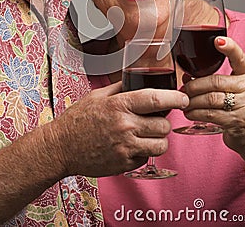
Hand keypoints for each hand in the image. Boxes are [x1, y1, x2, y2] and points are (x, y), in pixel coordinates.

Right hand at [51, 82, 188, 175]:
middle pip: (163, 125)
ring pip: (160, 145)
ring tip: (150, 134)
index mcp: (119, 105)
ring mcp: (125, 147)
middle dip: (165, 121)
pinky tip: (133, 146)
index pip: (155, 99)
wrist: (61, 147)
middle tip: (157, 119)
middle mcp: (124, 126)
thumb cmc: (77, 119)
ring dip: (159, 139)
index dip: (175, 98)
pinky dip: (145, 152)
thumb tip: (137, 79)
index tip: (183, 98)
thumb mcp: (97, 95)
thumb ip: (120, 88)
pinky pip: (147, 158)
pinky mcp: (124, 164)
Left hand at [182, 36, 244, 169]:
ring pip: (210, 98)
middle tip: (183, 89)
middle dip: (194, 85)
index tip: (218, 41)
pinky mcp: (236, 122)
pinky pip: (209, 114)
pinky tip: (189, 113)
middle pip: (215, 81)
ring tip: (184, 102)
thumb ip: (216, 83)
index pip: (239, 58)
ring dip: (192, 100)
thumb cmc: (243, 112)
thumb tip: (187, 78)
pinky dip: (195, 113)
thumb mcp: (237, 92)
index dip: (229, 47)